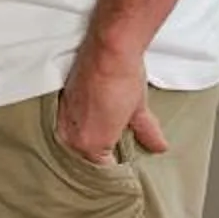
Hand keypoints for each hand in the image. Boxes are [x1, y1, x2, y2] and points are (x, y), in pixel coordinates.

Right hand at [56, 44, 167, 167]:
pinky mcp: (60, 102)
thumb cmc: (123, 79)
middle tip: (115, 152)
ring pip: (73, 142)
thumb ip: (146, 132)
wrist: (108, 49)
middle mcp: (71, 135)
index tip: (125, 167)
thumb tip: (158, 146)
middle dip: (98, 157)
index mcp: (91, 143)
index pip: (102, 168)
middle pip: (84, 158)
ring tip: (101, 135)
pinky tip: (89, 119)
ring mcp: (62, 118)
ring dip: (85, 141)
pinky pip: (67, 125)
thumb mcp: (139, 110)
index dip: (116, 168)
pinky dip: (77, 126)